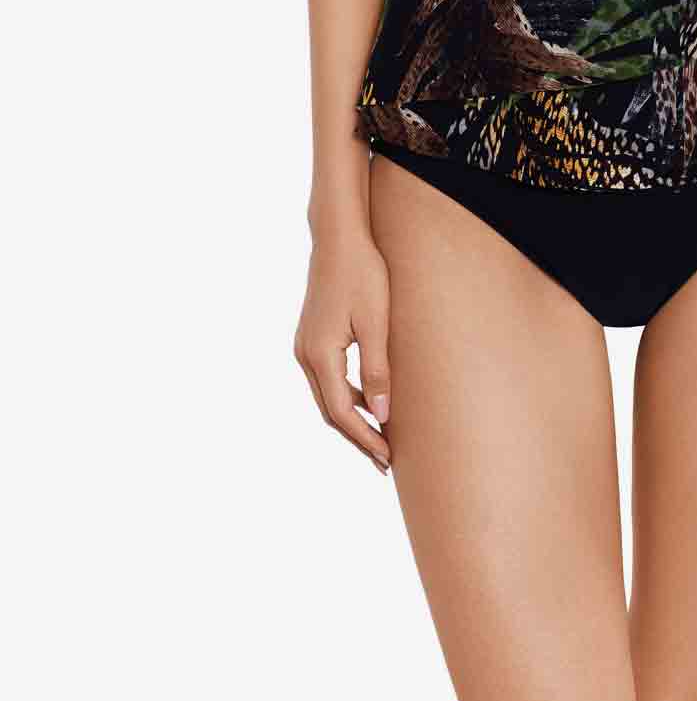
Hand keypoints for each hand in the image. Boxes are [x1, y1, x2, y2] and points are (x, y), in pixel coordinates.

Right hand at [294, 230, 392, 475]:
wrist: (338, 238)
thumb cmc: (362, 274)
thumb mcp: (376, 323)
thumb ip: (377, 370)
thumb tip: (381, 416)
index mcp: (319, 355)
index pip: (342, 412)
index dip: (365, 438)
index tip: (387, 458)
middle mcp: (305, 355)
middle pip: (330, 412)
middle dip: (357, 438)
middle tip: (385, 462)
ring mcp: (304, 346)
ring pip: (327, 398)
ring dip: (351, 420)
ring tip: (378, 439)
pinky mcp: (310, 338)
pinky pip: (326, 380)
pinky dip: (345, 398)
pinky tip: (368, 402)